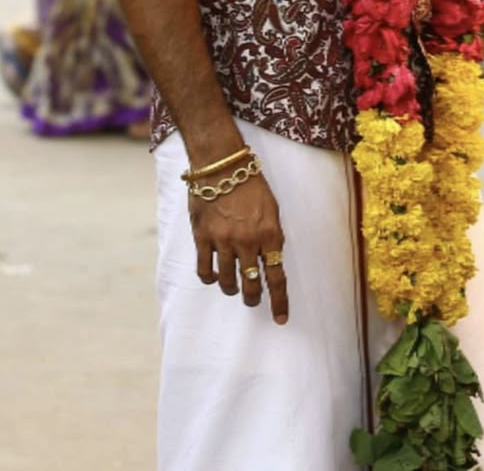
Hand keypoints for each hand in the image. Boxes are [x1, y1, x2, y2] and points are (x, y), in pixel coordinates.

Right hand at [189, 171, 288, 324]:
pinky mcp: (203, 237)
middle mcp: (247, 241)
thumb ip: (272, 236)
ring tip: (233, 287)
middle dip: (253, 298)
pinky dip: (209, 278)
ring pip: (227, 281)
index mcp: (269, 234)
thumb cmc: (250, 183)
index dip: (279, 301)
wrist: (221, 164)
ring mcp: (223, 241)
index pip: (277, 276)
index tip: (281, 318)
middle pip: (251, 284)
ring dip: (232, 289)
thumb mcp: (271, 208)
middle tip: (252, 300)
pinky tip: (212, 277)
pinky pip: (204, 270)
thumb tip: (270, 259)